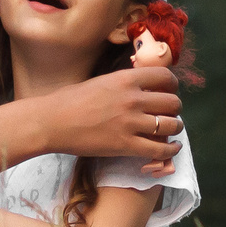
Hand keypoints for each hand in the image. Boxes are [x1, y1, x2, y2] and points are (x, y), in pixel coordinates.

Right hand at [37, 66, 182, 164]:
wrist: (51, 122)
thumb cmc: (69, 101)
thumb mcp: (100, 82)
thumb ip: (123, 84)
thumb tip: (140, 88)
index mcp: (125, 79)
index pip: (165, 77)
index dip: (172, 85)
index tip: (170, 91)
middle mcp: (132, 99)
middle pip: (173, 102)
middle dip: (174, 109)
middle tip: (167, 114)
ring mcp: (130, 122)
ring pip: (171, 125)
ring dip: (175, 128)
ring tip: (171, 131)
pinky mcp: (126, 145)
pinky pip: (160, 149)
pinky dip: (171, 150)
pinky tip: (172, 148)